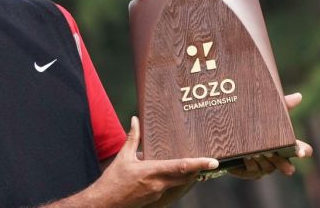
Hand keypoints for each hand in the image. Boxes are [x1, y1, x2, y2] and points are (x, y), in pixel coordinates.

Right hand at [90, 116, 218, 206]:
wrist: (106, 203)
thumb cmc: (113, 180)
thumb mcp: (123, 156)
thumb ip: (132, 138)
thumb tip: (135, 120)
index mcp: (152, 171)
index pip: (181, 167)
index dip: (199, 164)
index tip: (213, 162)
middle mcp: (159, 184)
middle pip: (186, 177)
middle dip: (199, 170)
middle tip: (209, 162)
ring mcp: (158, 193)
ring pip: (180, 184)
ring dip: (189, 176)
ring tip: (197, 167)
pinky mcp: (156, 199)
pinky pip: (171, 188)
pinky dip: (177, 181)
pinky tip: (174, 175)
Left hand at [229, 93, 312, 179]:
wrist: (229, 133)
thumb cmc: (254, 123)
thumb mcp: (267, 114)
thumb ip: (283, 105)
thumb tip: (299, 96)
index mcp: (285, 145)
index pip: (301, 150)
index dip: (303, 151)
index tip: (301, 152)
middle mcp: (277, 158)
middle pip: (286, 164)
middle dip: (283, 163)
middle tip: (279, 160)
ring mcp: (265, 166)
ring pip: (269, 167)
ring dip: (263, 160)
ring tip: (256, 152)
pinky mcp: (251, 171)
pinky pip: (254, 170)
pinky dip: (251, 164)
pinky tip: (246, 157)